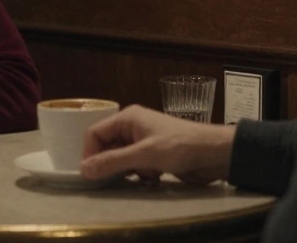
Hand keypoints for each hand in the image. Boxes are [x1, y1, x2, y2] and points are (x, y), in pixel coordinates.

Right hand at [80, 105, 234, 184]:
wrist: (213, 153)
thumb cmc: (179, 147)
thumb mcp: (144, 155)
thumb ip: (113, 161)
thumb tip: (83, 169)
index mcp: (128, 117)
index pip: (95, 133)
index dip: (91, 153)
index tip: (93, 174)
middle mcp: (132, 126)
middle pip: (107, 146)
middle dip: (113, 164)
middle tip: (120, 178)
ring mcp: (143, 140)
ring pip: (121, 158)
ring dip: (129, 170)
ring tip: (145, 174)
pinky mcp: (153, 153)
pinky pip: (136, 165)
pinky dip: (141, 173)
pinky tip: (155, 176)